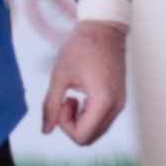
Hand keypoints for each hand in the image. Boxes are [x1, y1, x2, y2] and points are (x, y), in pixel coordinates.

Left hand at [42, 20, 127, 145]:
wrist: (103, 28)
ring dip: (79, 120)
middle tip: (66, 100)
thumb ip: (51, 105)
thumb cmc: (82, 47)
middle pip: (90, 137)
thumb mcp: (60, 75)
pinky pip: (102, 119)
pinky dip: (88, 115)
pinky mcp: (119, 99)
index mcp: (103, 101)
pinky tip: (81, 95)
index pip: (82, 136)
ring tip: (73, 97)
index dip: (64, 126)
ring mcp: (120, 103)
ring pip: (96, 131)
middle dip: (71, 125)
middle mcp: (116, 106)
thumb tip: (45, 131)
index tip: (62, 101)